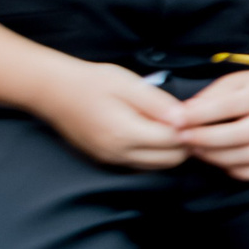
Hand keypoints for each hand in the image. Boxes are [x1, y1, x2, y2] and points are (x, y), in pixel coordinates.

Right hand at [52, 62, 189, 169]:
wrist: (53, 91)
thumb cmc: (92, 82)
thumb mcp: (129, 85)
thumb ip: (158, 104)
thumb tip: (185, 119)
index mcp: (125, 133)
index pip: (173, 142)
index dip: (189, 128)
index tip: (195, 113)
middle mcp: (118, 153)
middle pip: (169, 159)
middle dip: (184, 143)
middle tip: (187, 120)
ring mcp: (110, 159)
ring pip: (156, 166)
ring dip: (171, 150)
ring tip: (171, 125)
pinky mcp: (105, 159)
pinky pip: (140, 164)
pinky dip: (154, 153)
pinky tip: (154, 132)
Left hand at [177, 67, 248, 182]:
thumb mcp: (234, 82)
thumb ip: (209, 97)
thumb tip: (183, 115)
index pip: (230, 106)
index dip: (201, 115)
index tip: (176, 120)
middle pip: (243, 135)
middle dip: (207, 139)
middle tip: (183, 139)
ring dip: (218, 157)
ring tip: (197, 151)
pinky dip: (237, 171)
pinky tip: (221, 162)